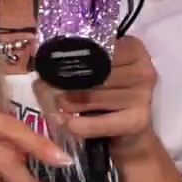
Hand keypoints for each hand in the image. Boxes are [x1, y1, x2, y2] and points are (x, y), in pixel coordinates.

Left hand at [35, 36, 158, 161]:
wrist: (128, 133)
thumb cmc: (107, 95)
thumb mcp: (96, 72)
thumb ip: (76, 60)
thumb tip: (38, 53)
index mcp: (134, 48)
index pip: (97, 47)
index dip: (74, 58)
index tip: (56, 65)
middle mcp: (143, 69)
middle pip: (94, 73)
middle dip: (67, 83)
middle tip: (51, 89)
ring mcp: (143, 95)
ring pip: (92, 96)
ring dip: (69, 104)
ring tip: (60, 105)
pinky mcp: (138, 120)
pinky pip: (97, 123)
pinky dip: (78, 125)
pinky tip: (69, 124)